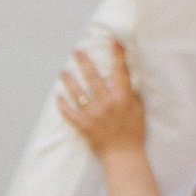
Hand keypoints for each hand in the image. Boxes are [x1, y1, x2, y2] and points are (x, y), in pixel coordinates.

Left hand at [55, 40, 146, 158]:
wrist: (123, 154)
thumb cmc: (133, 131)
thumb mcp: (138, 108)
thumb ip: (129, 92)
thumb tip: (124, 77)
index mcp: (122, 97)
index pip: (119, 71)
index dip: (116, 54)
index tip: (112, 40)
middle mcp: (106, 103)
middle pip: (93, 77)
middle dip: (84, 62)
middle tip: (76, 51)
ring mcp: (93, 114)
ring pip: (77, 92)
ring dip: (69, 80)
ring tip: (62, 71)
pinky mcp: (83, 125)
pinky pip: (69, 112)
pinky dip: (62, 104)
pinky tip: (57, 96)